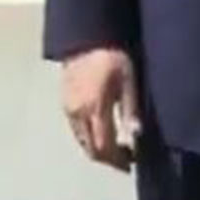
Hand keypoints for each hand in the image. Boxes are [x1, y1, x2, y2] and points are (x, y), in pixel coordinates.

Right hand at [61, 46, 141, 171]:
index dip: (116, 160)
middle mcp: (77, 113)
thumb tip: (136, 135)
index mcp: (94, 108)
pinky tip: (100, 128)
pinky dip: (88, 136)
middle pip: (89, 148)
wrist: (85, 35)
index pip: (103, 147)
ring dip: (97, 147)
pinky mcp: (63, 101)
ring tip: (114, 145)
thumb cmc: (111, 55)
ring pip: (81, 140)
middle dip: (107, 158)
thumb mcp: (128, 80)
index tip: (130, 164)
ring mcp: (68, 108)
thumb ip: (130, 109)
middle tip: (124, 159)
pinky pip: (75, 128)